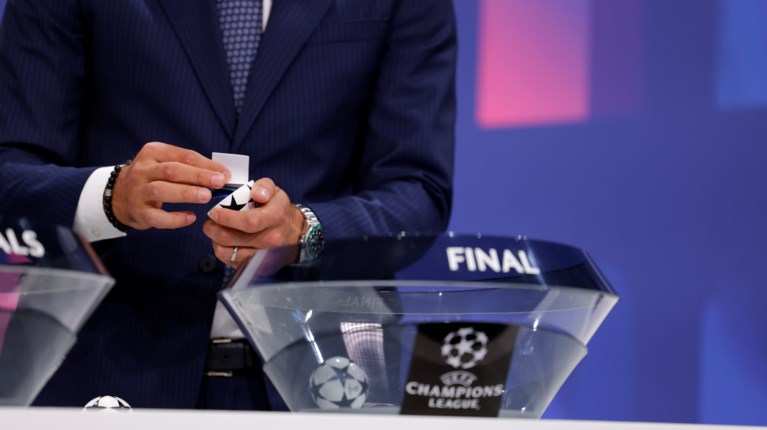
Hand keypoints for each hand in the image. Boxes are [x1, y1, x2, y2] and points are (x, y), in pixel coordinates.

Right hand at [111, 142, 231, 229]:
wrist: (120, 195)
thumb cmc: (154, 177)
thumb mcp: (167, 163)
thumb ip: (191, 167)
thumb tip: (223, 175)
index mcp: (153, 152)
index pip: (183, 156)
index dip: (206, 165)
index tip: (225, 174)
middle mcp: (142, 170)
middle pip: (172, 171)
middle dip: (198, 176)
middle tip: (219, 183)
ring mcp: (138, 191)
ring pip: (162, 191)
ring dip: (186, 193)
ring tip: (206, 197)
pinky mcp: (138, 212)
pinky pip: (157, 217)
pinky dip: (175, 218)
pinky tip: (191, 217)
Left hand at [203, 178, 304, 267]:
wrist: (294, 233)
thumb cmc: (279, 210)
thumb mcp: (275, 192)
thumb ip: (264, 187)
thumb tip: (256, 194)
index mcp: (276, 217)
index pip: (248, 222)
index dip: (226, 218)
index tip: (214, 212)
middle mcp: (271, 240)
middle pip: (232, 238)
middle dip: (213, 229)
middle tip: (210, 222)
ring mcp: (262, 256)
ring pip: (227, 252)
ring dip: (215, 240)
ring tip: (217, 231)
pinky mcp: (256, 266)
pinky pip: (230, 261)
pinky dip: (222, 251)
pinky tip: (225, 242)